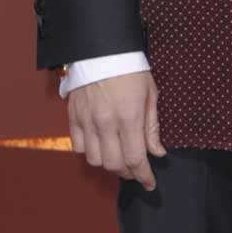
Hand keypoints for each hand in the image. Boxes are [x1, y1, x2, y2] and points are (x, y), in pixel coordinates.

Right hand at [67, 70, 163, 189]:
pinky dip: (90, 152)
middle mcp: (106, 123)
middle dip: (128, 173)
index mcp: (129, 118)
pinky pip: (79, 147)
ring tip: (119, 157)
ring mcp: (87, 121)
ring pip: (94, 160)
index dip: (144, 176)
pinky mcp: (73, 117)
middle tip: (136, 170)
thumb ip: (152, 127)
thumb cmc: (131, 70)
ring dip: (108, 164)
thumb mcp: (151, 95)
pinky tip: (101, 146)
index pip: (136, 159)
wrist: (100, 49)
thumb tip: (157, 153)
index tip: (150, 183)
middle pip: (114, 165)